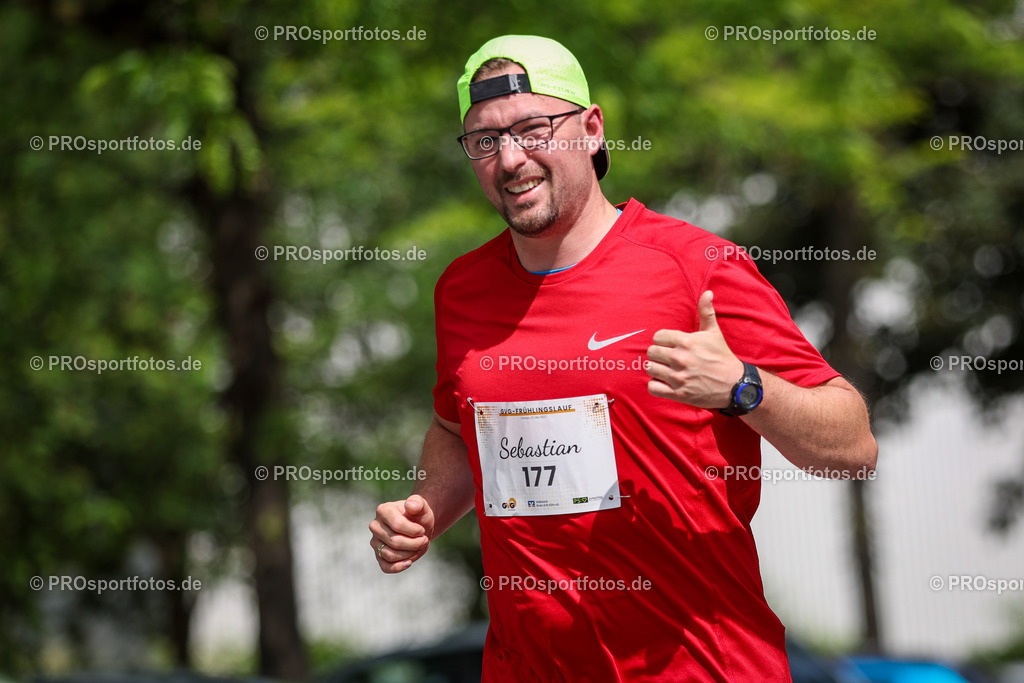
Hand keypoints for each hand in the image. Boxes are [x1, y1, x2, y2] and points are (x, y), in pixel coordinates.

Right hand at [369, 494, 433, 573]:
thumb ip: (418, 503)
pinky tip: (409, 562)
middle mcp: (375, 526)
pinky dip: (398, 567)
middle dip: (414, 543)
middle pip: (394, 541)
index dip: (413, 531)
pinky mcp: (379, 555)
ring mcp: (375, 542)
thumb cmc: (419, 515)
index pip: (397, 525)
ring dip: (409, 554)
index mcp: (383, 510)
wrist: (418, 527)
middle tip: (424, 540)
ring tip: (419, 547)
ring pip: (390, 554)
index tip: (422, 530)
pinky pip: (385, 566)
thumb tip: (410, 506)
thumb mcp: (422, 506)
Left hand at [646, 290, 743, 409]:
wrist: (735, 385)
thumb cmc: (722, 356)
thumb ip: (706, 311)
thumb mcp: (714, 332)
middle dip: (658, 355)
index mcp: (686, 341)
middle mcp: (681, 358)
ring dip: (656, 369)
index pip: (657, 337)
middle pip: (651, 352)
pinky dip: (656, 385)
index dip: (663, 341)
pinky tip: (664, 382)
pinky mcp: (679, 394)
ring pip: (650, 369)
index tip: (671, 345)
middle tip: (668, 358)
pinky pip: (653, 387)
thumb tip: (707, 292)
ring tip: (666, 370)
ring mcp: (679, 377)